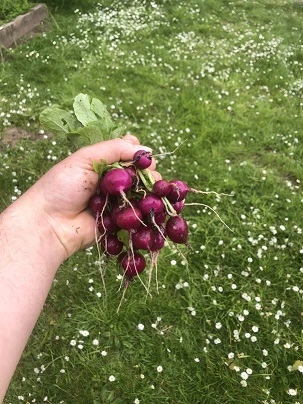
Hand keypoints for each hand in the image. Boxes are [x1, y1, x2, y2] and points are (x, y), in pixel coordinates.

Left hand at [23, 134, 159, 257]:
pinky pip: (137, 212)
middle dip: (147, 170)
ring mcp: (115, 201)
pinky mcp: (119, 219)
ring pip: (140, 191)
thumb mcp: (85, 159)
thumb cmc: (61, 187)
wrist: (49, 224)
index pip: (126, 152)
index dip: (137, 152)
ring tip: (152, 187)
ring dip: (149, 188)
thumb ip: (114, 149)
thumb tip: (146, 150)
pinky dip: (145, 207)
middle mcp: (110, 181)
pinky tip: (151, 203)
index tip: (143, 155)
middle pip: (137, 172)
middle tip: (149, 172)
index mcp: (101, 164)